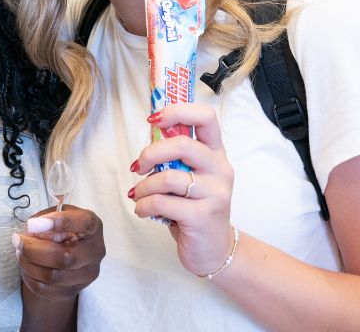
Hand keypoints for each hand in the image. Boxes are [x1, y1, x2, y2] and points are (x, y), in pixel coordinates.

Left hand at [15, 206, 104, 301]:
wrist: (65, 252)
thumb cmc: (59, 228)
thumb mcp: (55, 214)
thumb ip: (45, 218)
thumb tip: (32, 230)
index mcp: (94, 226)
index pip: (84, 224)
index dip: (59, 223)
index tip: (32, 224)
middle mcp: (96, 251)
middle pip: (65, 258)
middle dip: (33, 249)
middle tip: (17, 240)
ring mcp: (88, 274)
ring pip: (53, 276)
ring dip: (29, 264)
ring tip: (19, 253)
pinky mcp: (75, 290)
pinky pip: (47, 290)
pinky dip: (30, 278)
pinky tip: (26, 267)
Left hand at [129, 104, 235, 276]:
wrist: (214, 249)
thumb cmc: (196, 208)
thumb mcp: (192, 176)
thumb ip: (177, 156)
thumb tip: (151, 130)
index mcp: (217, 153)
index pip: (206, 117)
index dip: (177, 111)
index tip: (154, 119)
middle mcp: (220, 170)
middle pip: (182, 145)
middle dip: (151, 153)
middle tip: (139, 166)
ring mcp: (214, 193)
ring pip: (168, 177)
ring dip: (144, 186)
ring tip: (139, 195)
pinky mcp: (202, 216)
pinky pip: (162, 202)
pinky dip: (144, 205)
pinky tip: (142, 210)